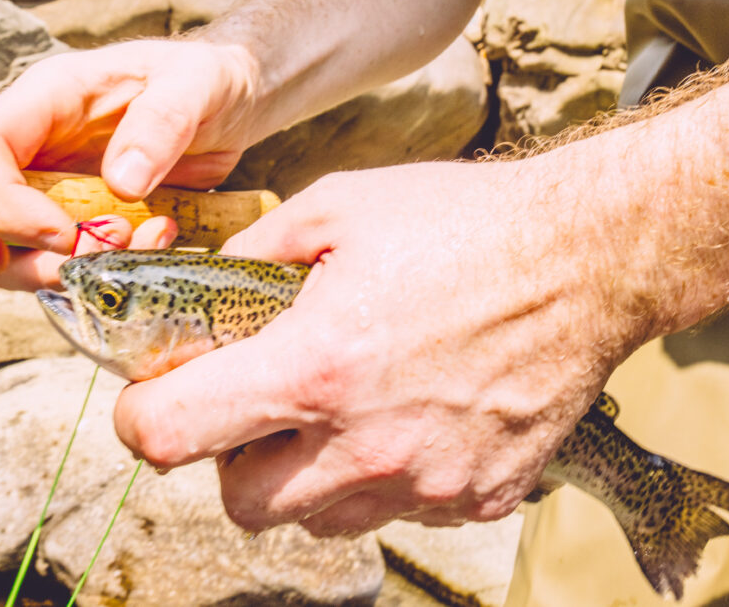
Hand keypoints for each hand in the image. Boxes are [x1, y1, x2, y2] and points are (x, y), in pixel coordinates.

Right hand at [0, 39, 258, 289]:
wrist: (229, 106)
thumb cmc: (207, 82)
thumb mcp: (199, 83)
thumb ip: (163, 123)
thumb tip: (123, 182)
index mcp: (44, 101)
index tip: (61, 235)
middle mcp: (32, 149)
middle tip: (55, 270)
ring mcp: (48, 191)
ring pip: (0, 249)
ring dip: (51, 271)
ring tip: (128, 246)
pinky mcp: (76, 224)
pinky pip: (56, 264)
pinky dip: (95, 275)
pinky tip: (155, 242)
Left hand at [113, 158, 647, 535]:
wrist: (587, 259)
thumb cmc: (462, 225)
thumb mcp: (335, 209)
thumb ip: (248, 258)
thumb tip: (199, 294)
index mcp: (316, 368)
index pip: (172, 437)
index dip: (141, 420)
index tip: (153, 400)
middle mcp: (366, 444)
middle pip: (240, 502)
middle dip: (227, 458)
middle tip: (254, 407)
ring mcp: (426, 482)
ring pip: (317, 518)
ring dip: (303, 474)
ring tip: (336, 408)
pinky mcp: (475, 498)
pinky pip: (396, 511)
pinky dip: (379, 477)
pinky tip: (405, 415)